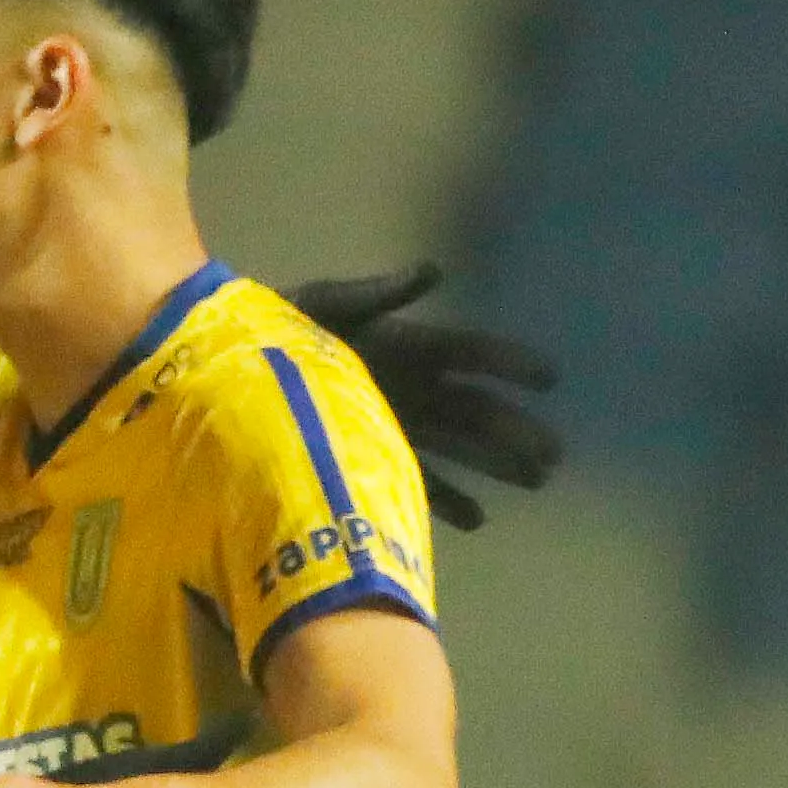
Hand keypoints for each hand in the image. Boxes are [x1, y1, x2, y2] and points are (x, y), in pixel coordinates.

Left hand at [285, 263, 562, 531]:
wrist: (232, 364)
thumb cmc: (282, 326)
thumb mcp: (328, 303)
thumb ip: (380, 293)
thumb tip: (433, 269)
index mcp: (407, 343)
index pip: (470, 353)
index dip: (509, 363)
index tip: (550, 376)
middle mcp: (412, 386)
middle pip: (474, 410)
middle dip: (514, 430)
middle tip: (555, 454)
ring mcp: (395, 422)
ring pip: (458, 446)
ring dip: (496, 464)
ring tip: (536, 481)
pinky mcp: (371, 452)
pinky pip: (418, 477)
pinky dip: (447, 498)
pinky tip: (477, 518)